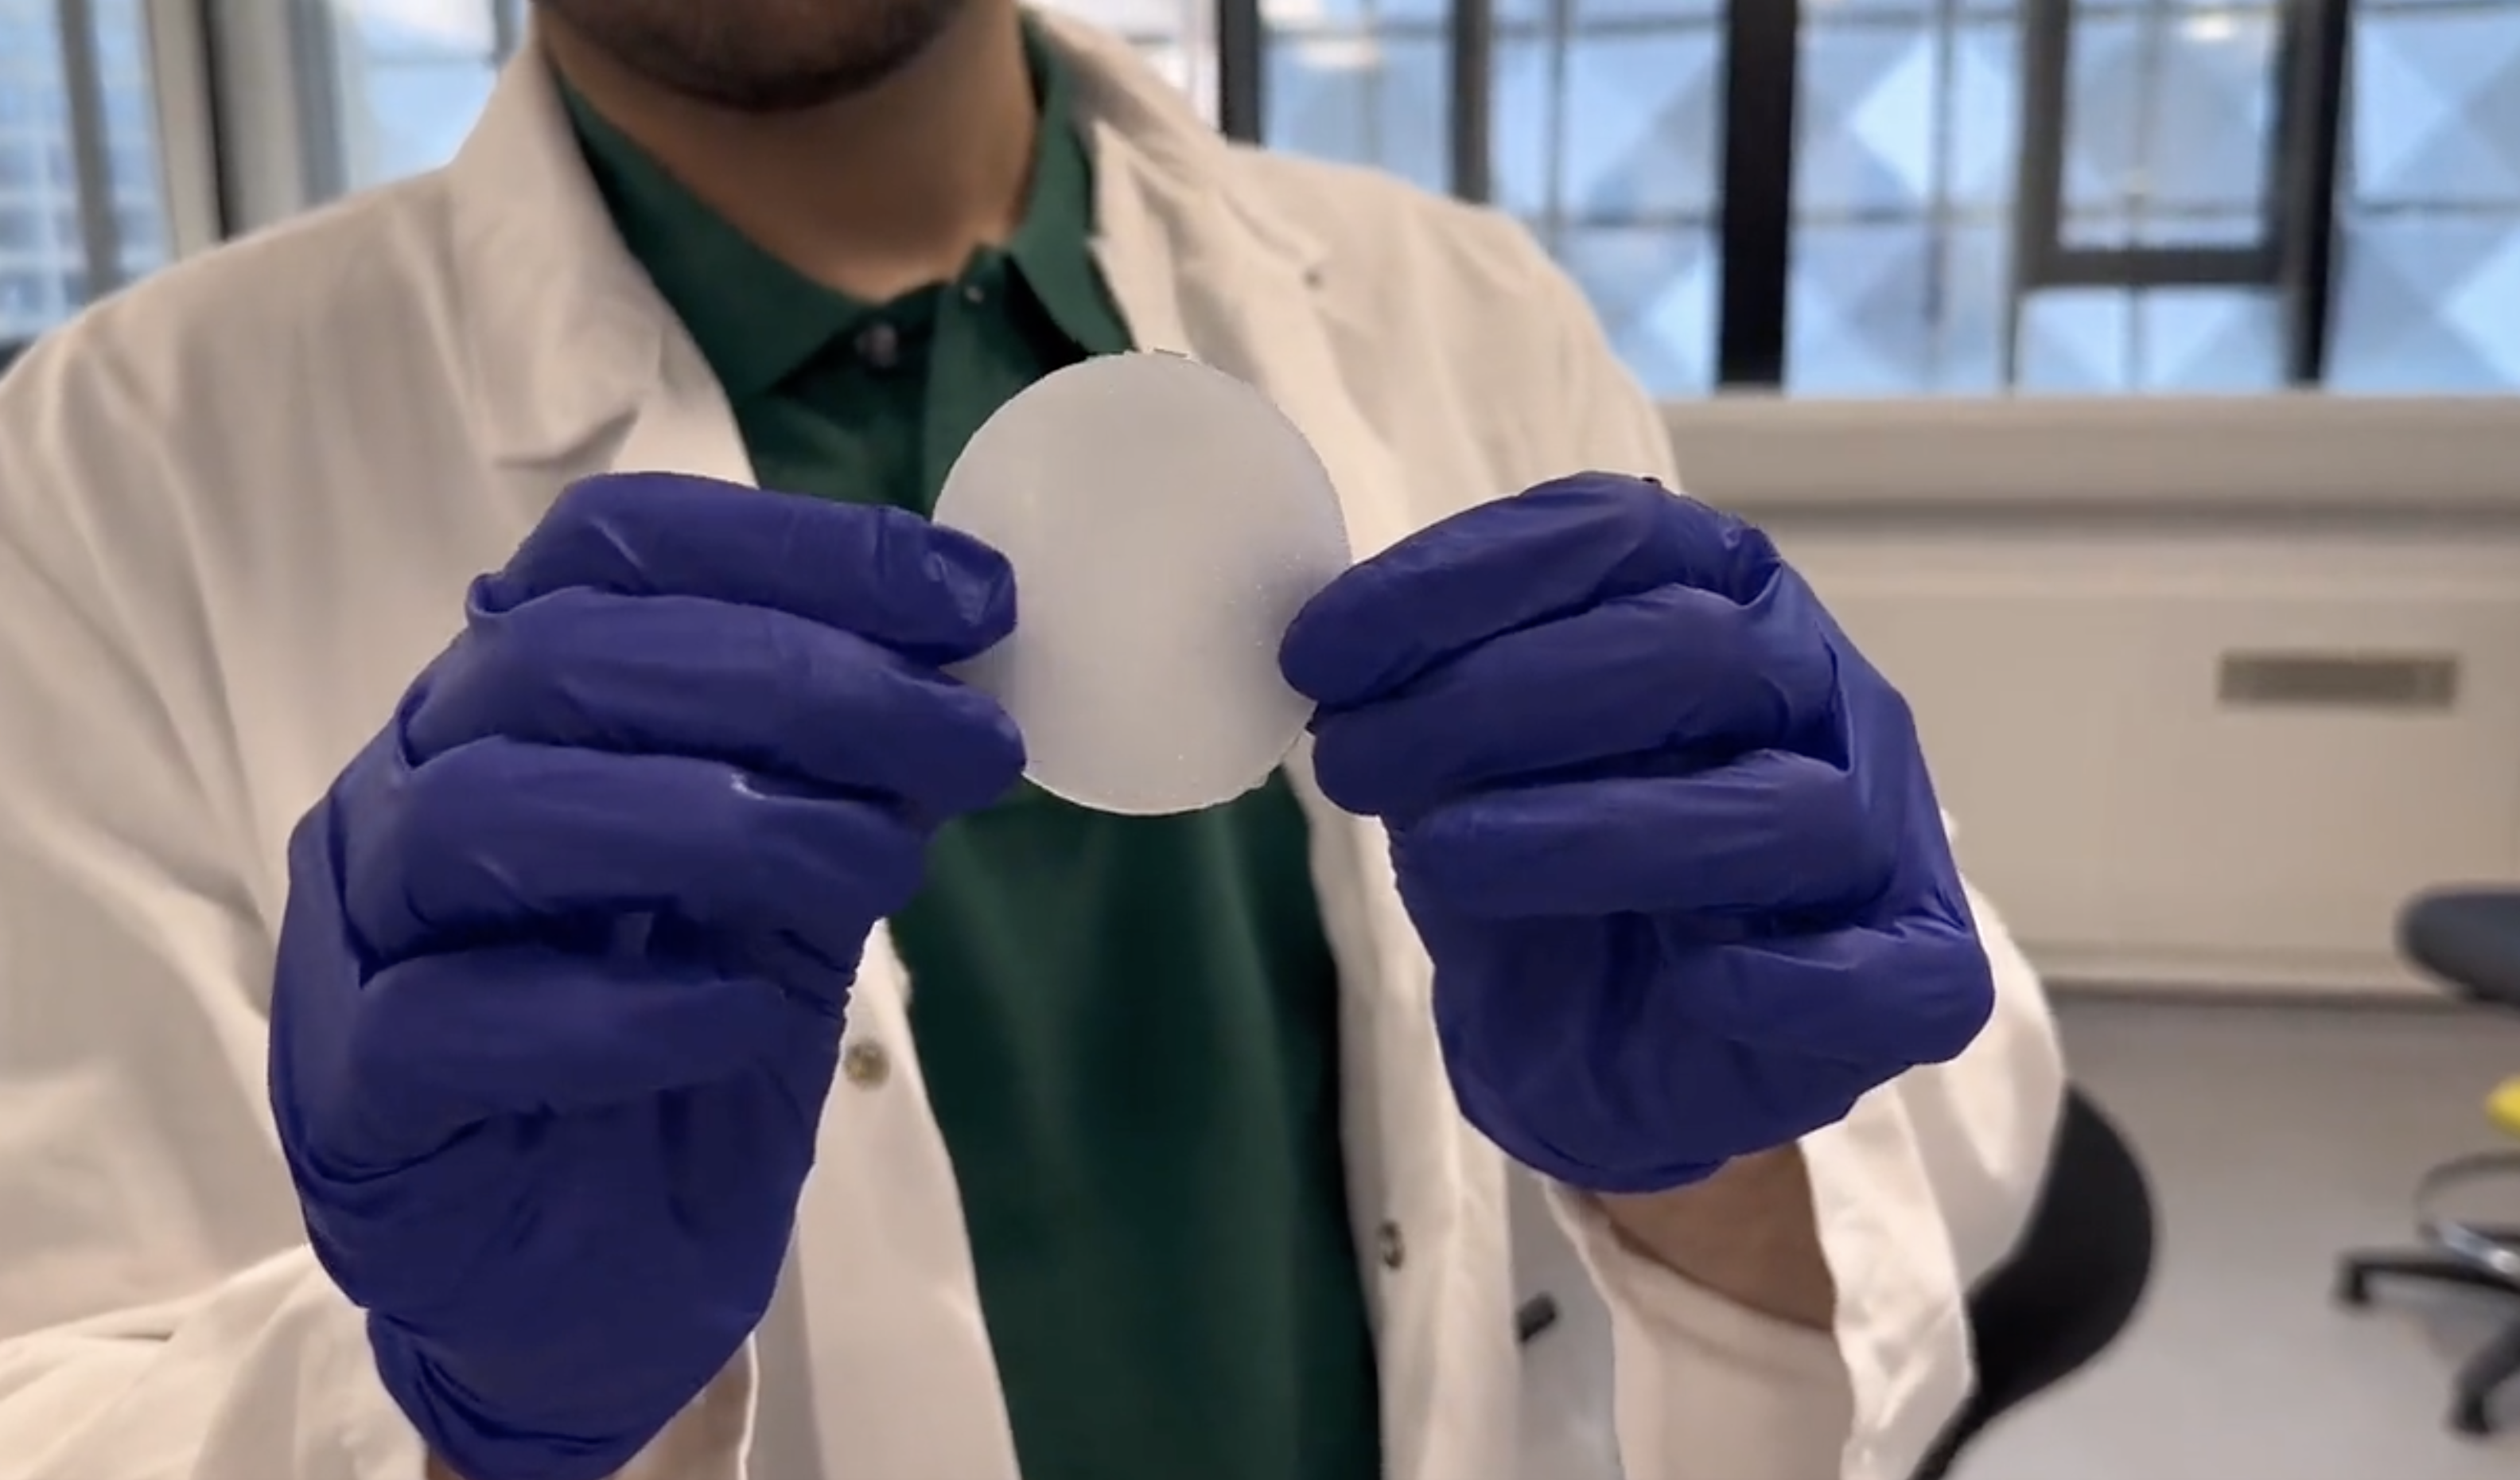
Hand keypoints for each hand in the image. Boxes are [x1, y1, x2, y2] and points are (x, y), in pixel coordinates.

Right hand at [269, 473, 1022, 1479]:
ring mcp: (361, 931)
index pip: (611, 548)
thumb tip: (964, 659)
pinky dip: (622, 1008)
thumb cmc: (686, 1050)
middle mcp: (414, 779)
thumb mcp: (795, 887)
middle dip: (792, 677)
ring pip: (485, 809)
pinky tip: (747, 1015)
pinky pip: (452, 1018)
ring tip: (883, 864)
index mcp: (511, 700)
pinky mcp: (353, 1094)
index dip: (794, 548)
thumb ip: (840, 773)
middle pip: (558, 656)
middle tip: (968, 737)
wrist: (603, 1277)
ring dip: (716, 819)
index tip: (973, 596)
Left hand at [1280, 473, 1991, 1194]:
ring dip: (1595, 832)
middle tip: (1354, 762)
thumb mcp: (1466, 768)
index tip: (1319, 652)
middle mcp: (1817, 687)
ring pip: (1781, 809)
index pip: (1615, 533)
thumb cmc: (1551, 878)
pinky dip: (1791, 978)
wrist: (1612, 1058)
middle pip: (1691, 652)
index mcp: (1720, 595)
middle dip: (1495, 700)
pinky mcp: (1914, 975)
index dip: (1462, 579)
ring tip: (1444, 862)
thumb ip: (1429, 695)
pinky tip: (1696, 982)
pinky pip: (1891, 974)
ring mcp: (1881, 830)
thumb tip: (1323, 647)